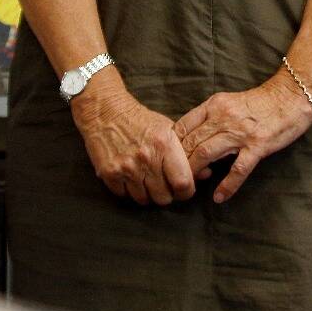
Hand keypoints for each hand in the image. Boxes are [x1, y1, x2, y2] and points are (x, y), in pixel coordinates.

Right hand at [72, 83, 195, 206]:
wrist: (106, 110)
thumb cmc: (140, 120)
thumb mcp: (168, 129)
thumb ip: (186, 153)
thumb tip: (205, 174)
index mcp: (165, 145)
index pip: (183, 183)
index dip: (186, 192)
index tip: (184, 190)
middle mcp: (146, 158)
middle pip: (164, 197)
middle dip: (167, 195)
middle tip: (164, 186)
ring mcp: (126, 167)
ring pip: (144, 200)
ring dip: (147, 194)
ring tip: (147, 181)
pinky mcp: (108, 173)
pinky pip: (124, 196)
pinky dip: (129, 191)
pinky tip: (131, 178)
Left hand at [175, 71, 311, 203]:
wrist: (291, 96)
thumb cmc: (260, 102)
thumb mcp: (228, 102)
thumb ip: (210, 118)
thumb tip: (191, 139)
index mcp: (214, 105)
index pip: (182, 127)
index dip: (171, 147)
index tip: (167, 161)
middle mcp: (223, 117)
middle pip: (189, 143)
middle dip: (178, 164)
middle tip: (173, 180)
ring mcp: (240, 132)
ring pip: (206, 154)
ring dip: (194, 173)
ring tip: (189, 189)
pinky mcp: (258, 145)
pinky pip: (238, 169)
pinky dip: (227, 185)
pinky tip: (219, 197)